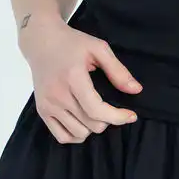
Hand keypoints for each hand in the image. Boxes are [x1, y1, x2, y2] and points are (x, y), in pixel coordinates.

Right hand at [22, 17, 142, 143]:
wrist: (41, 41)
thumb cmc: (71, 43)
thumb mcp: (98, 48)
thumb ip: (118, 70)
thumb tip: (136, 90)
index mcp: (73, 77)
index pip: (97, 110)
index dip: (118, 117)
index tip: (131, 115)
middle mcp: (58, 95)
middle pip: (91, 124)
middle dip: (108, 120)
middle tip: (111, 108)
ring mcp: (48, 105)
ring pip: (78, 133)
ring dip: (92, 127)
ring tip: (96, 113)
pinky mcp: (42, 111)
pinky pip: (62, 137)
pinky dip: (76, 135)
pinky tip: (83, 123)